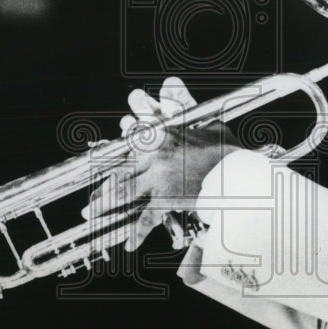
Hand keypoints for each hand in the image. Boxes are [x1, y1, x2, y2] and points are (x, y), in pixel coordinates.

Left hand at [82, 77, 239, 250]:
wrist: (238, 174)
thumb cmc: (225, 148)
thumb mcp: (207, 120)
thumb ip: (184, 102)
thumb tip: (169, 82)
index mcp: (163, 134)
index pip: (132, 136)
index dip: (116, 143)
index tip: (102, 152)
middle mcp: (155, 154)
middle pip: (121, 167)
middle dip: (103, 182)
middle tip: (89, 195)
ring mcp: (159, 177)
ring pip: (124, 190)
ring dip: (104, 202)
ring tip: (90, 213)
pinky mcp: (167, 199)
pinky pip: (147, 218)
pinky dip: (137, 233)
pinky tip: (128, 246)